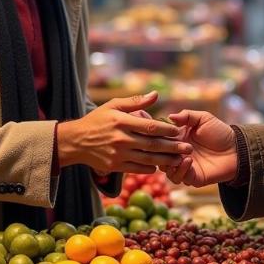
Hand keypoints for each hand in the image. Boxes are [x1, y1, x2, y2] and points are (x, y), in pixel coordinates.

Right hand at [58, 92, 190, 172]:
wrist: (75, 141)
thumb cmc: (96, 120)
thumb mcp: (113, 105)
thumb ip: (136, 101)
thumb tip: (156, 94)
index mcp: (122, 121)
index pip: (149, 126)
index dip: (166, 129)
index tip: (179, 130)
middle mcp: (121, 139)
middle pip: (152, 144)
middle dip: (172, 147)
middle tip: (188, 147)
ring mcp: (118, 154)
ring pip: (147, 159)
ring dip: (165, 160)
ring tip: (180, 159)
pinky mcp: (115, 166)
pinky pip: (137, 169)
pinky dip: (150, 168)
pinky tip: (159, 166)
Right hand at [162, 110, 237, 185]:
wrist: (237, 149)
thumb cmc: (220, 132)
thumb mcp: (204, 118)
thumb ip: (187, 116)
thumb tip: (169, 116)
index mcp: (177, 138)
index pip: (159, 138)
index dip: (155, 135)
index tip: (157, 131)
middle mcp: (177, 153)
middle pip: (158, 154)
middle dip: (161, 150)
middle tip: (169, 144)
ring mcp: (183, 166)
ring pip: (165, 169)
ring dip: (169, 162)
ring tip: (181, 154)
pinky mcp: (192, 178)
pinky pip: (178, 178)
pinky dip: (180, 170)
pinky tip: (188, 160)